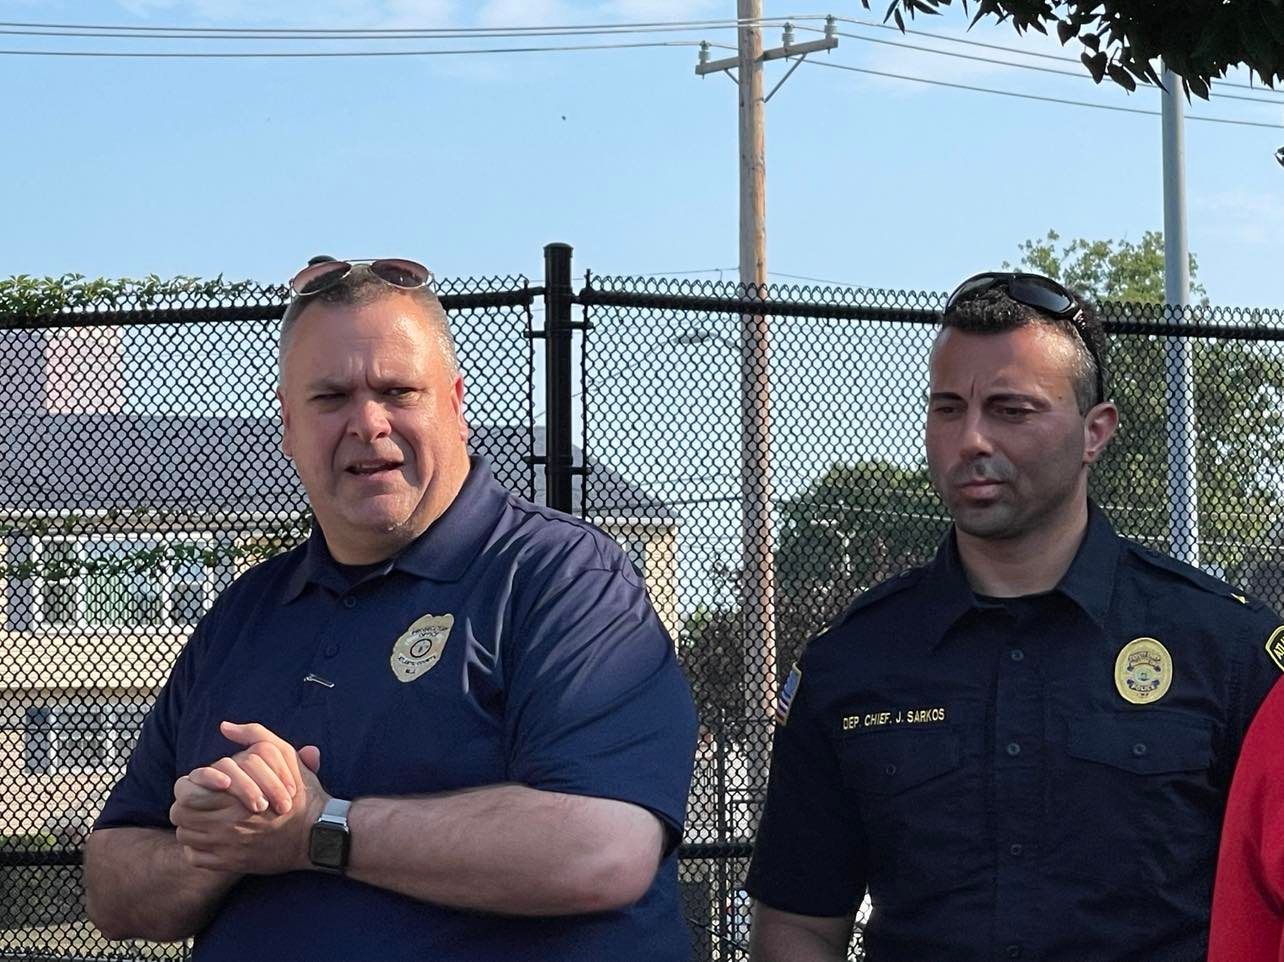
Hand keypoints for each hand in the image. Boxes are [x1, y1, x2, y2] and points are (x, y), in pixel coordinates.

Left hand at [170, 722, 327, 874]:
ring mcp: (225, 847)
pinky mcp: (228, 864)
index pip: (186, 793)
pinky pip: (195, 856)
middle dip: (187, 804)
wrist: (316, 834)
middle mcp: (224, 826)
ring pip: (185, 835)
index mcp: (233, 798)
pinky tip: (211, 837)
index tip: (206, 783)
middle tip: (201, 799)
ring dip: (191, 824)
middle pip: (180, 814)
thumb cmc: (301, 793)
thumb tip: (225, 726)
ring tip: (205, 816)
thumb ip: (254, 734)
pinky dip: (197, 847)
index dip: (191, 785)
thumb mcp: (283, 755)